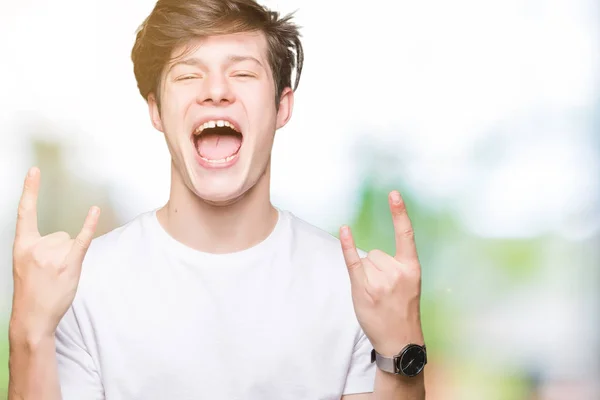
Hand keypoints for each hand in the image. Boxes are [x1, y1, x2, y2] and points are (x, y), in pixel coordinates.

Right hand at [10, 167, 99, 340]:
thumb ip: (39, 247)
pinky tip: (94, 210)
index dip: (30, 190)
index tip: (34, 171)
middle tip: (50, 273)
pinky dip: (89, 224)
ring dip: (69, 258)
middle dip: (60, 252)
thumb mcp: (26, 264)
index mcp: (22, 244)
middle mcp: (36, 246)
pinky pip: (82, 239)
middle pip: (61, 234)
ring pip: (72, 242)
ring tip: (57, 276)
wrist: (32, 317)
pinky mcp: (69, 263)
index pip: (25, 211)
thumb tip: (64, 238)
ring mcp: (53, 254)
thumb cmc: (31, 291)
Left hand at [340, 190, 422, 356]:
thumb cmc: (402, 310)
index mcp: (412, 268)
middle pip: (375, 254)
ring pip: (364, 262)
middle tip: (385, 293)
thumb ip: (394, 265)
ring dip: (366, 276)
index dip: (399, 212)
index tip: (393, 193)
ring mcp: (380, 280)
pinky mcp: (364, 288)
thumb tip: (368, 254)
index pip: (406, 234)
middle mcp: (397, 271)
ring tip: (376, 297)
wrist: (400, 340)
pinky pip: (353, 260)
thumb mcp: (409, 284)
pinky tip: (344, 229)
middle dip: (376, 270)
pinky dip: (347, 245)